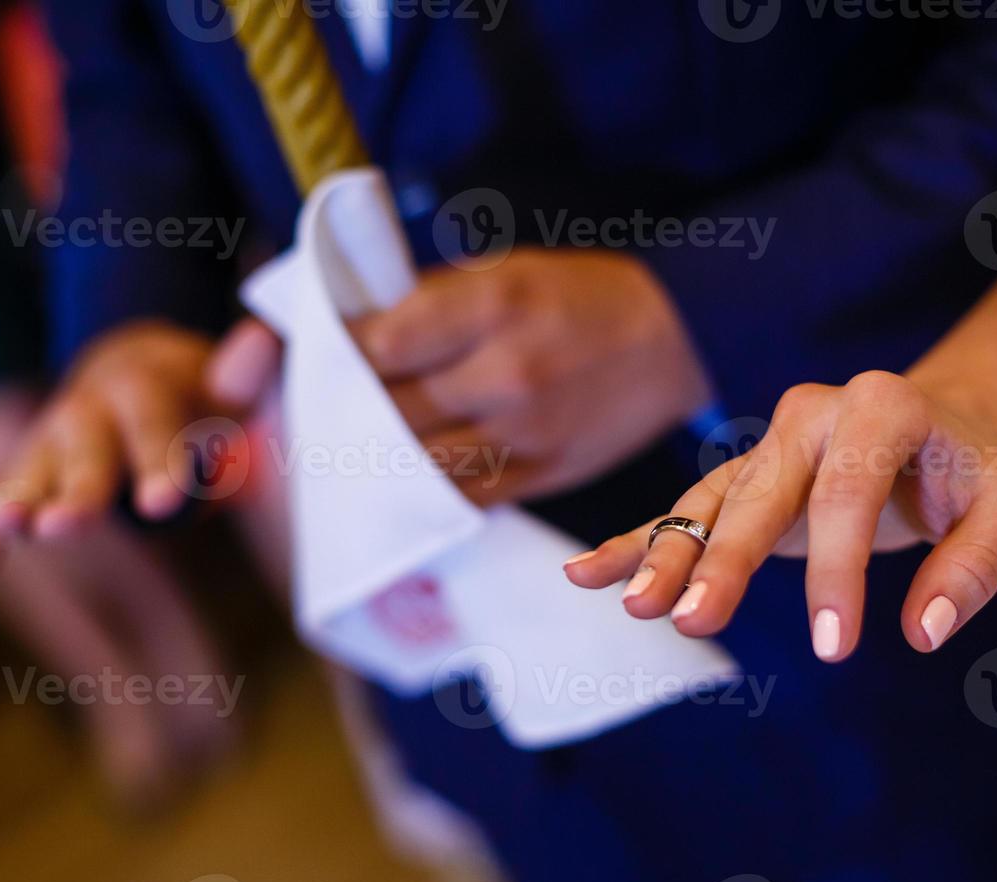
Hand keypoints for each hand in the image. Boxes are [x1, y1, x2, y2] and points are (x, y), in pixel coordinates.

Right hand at [0, 317, 278, 576]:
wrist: (135, 366)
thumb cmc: (194, 393)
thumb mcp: (225, 383)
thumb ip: (242, 374)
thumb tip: (263, 339)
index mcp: (143, 389)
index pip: (152, 427)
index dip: (158, 463)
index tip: (163, 503)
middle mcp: (89, 412)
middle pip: (85, 456)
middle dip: (77, 493)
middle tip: (63, 528)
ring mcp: (52, 443)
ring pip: (31, 475)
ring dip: (16, 503)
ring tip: (7, 527)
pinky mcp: (29, 473)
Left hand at [350, 248, 712, 502]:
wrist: (674, 338)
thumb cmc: (578, 296)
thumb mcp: (505, 270)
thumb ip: (430, 301)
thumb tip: (353, 330)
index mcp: (494, 307)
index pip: (382, 344)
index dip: (341, 354)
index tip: (323, 357)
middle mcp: (508, 375)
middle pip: (392, 411)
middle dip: (349, 411)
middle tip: (322, 409)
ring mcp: (527, 434)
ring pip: (420, 464)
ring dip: (379, 459)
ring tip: (352, 447)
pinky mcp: (544, 473)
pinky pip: (464, 496)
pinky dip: (427, 489)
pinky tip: (404, 476)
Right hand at [563, 371, 996, 659]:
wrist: (946, 422)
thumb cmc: (977, 472)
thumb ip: (977, 565)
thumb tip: (923, 631)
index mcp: (880, 405)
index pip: (847, 492)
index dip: (837, 571)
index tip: (833, 648)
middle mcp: (810, 415)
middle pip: (757, 493)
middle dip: (722, 561)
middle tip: (689, 621)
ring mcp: (766, 444)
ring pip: (709, 503)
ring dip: (668, 557)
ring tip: (635, 608)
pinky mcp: (743, 476)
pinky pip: (685, 511)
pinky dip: (638, 542)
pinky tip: (585, 575)